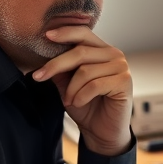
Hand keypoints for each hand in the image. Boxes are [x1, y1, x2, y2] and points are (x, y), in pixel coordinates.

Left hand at [33, 26, 131, 155]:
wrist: (102, 131)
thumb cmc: (86, 105)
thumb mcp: (67, 84)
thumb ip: (60, 68)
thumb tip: (44, 53)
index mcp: (101, 49)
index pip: (82, 33)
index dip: (64, 32)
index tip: (45, 36)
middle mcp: (114, 54)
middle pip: (80, 51)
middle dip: (56, 64)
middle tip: (38, 77)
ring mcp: (121, 67)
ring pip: (85, 71)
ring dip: (70, 89)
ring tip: (68, 100)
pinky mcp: (124, 82)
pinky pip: (94, 85)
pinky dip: (81, 96)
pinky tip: (78, 103)